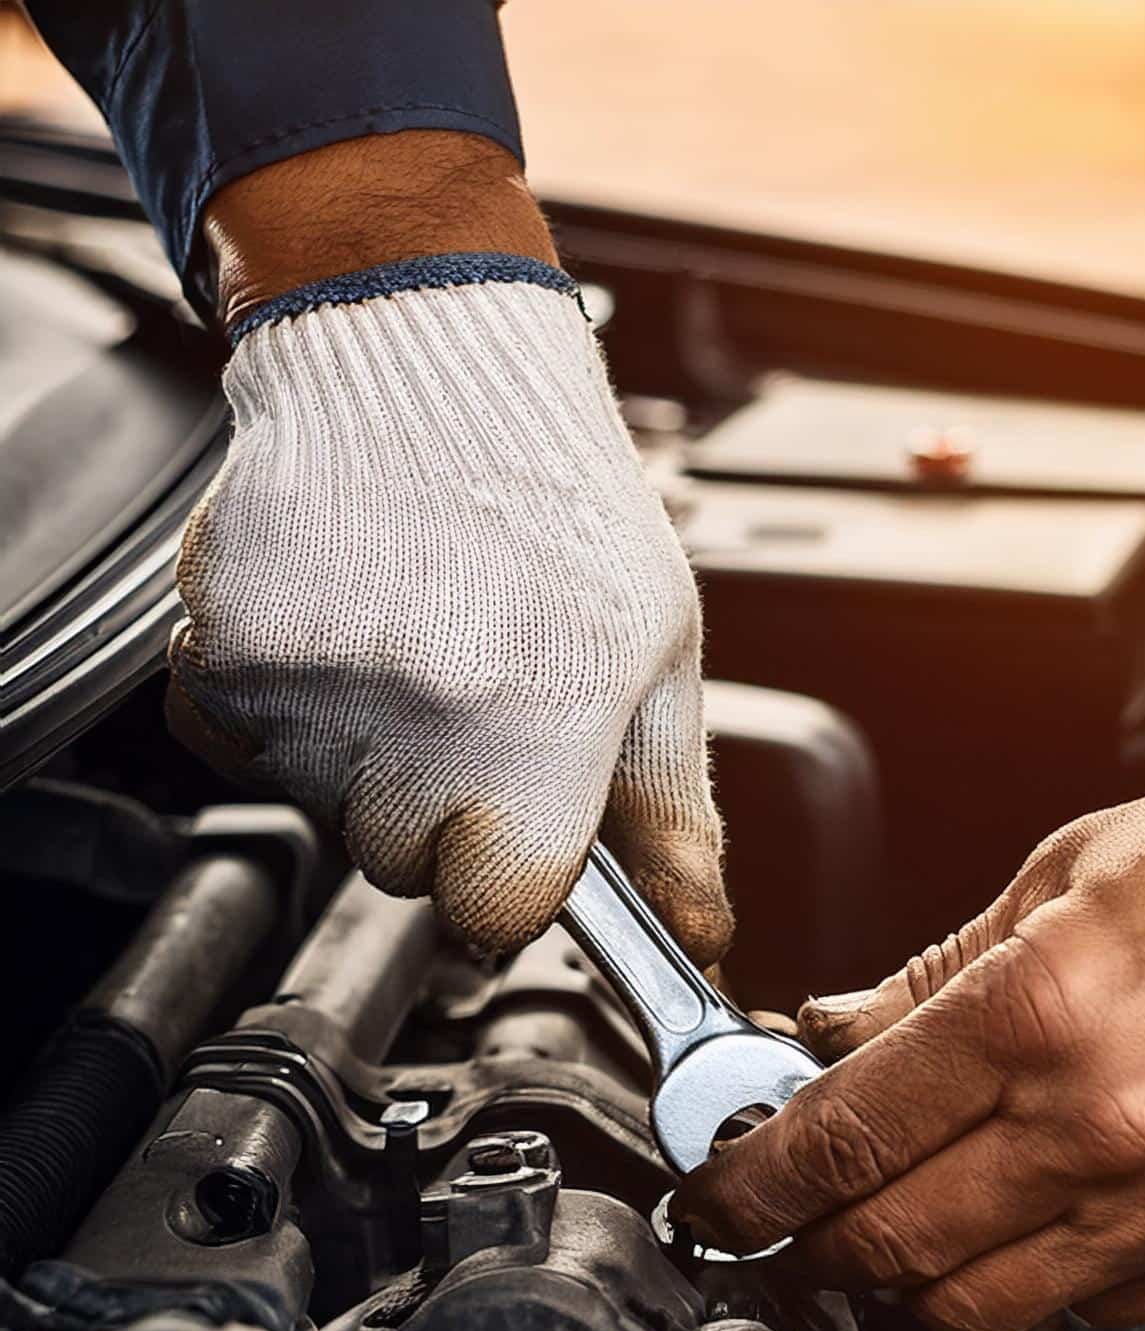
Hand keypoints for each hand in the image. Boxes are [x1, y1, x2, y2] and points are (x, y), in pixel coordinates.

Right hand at [168, 133, 727, 958]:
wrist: (423, 362)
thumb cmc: (558, 506)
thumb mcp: (655, 660)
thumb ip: (672, 814)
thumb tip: (695, 931)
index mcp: (542, 726)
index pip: (495, 912)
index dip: (508, 887)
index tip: (514, 846)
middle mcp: (421, 715)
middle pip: (400, 867)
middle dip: (433, 815)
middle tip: (466, 706)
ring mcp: (312, 687)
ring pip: (321, 812)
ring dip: (358, 763)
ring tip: (407, 649)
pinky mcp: (224, 653)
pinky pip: (237, 750)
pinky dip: (275, 714)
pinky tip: (337, 635)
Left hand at [675, 630, 1144, 1330]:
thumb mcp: (1067, 872)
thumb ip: (933, 977)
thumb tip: (829, 1040)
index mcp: (1041, 1006)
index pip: (840, 1140)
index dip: (753, 1187)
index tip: (724, 1199)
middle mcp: (1105, 1121)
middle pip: (891, 1249)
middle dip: (819, 1248)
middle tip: (803, 1221)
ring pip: (983, 1308)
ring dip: (921, 1281)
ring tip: (917, 1225)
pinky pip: (1098, 1313)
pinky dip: (1044, 1281)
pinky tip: (1049, 1217)